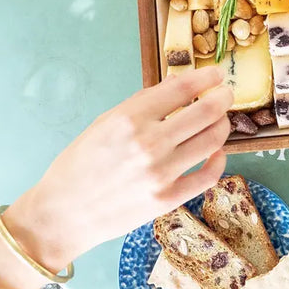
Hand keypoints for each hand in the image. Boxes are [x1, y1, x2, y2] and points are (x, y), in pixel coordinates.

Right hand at [4, 67, 231, 269]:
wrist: (62, 214)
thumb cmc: (79, 164)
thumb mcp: (105, 122)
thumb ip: (142, 104)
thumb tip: (178, 86)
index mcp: (130, 118)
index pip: (182, 88)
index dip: (206, 77)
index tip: (216, 73)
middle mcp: (149, 143)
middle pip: (206, 111)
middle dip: (223, 98)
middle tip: (225, 94)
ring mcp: (162, 173)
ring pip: (213, 140)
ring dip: (222, 125)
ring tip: (219, 121)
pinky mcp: (168, 199)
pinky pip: (209, 175)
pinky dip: (219, 159)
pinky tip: (215, 151)